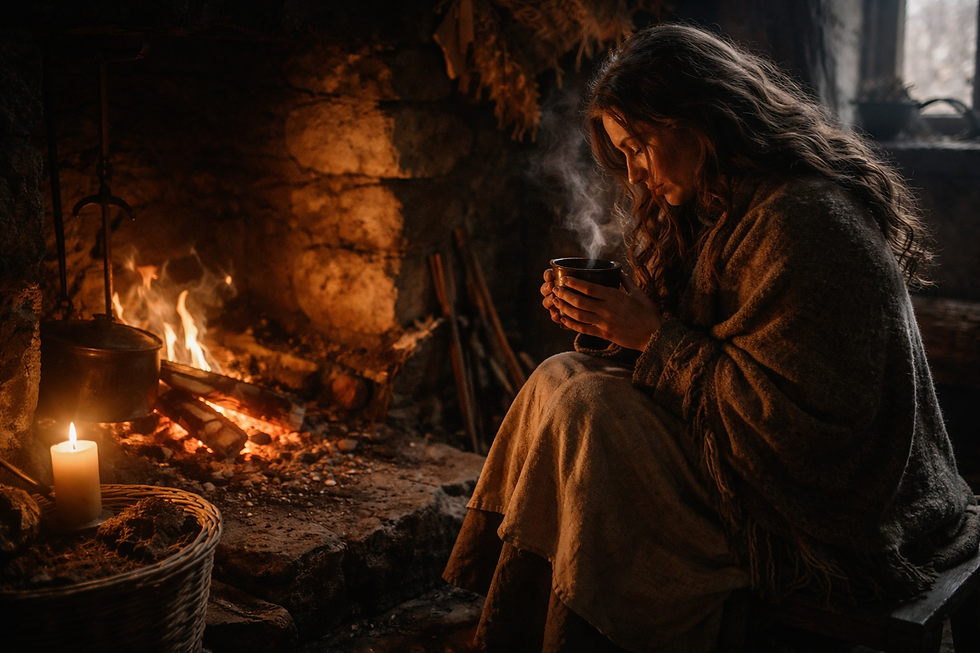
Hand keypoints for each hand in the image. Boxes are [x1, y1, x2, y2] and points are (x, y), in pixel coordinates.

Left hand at [544, 269, 663, 349]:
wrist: (654, 336)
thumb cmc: (648, 313)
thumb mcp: (639, 293)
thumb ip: (626, 281)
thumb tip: (617, 270)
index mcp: (615, 297)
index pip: (590, 288)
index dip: (574, 283)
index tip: (565, 278)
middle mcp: (607, 310)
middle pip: (580, 301)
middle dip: (565, 294)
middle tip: (555, 289)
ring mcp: (604, 323)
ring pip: (579, 315)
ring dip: (565, 308)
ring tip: (556, 302)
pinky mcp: (604, 334)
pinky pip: (584, 329)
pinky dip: (571, 324)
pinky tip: (563, 319)